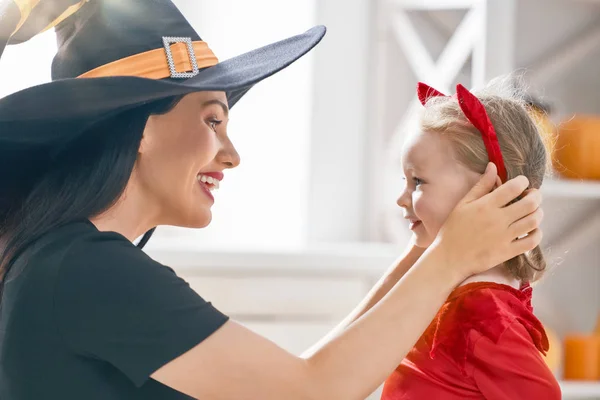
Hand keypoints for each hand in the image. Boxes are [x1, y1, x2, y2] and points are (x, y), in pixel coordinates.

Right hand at [431, 163, 542, 277]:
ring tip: (533, 211)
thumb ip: (481, 185)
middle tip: (533, 196)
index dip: (523, 181)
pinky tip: (532, 230)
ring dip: (539, 213)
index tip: (522, 183)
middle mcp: (498, 219)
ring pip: (534, 221)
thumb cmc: (453, 228)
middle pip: (530, 203)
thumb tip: (493, 166)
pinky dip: (537, 234)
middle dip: (536, 196)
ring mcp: (504, 237)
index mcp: (486, 205)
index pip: (514, 187)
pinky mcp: (507, 252)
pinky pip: (531, 241)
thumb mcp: (463, 204)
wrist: (449, 257)